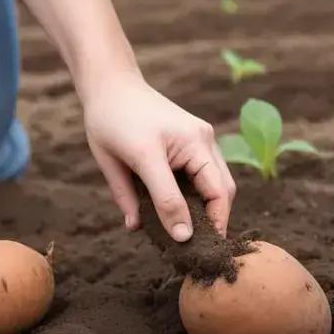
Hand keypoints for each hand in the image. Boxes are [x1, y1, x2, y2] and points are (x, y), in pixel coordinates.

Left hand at [83, 73, 235, 239]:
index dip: (204, 224)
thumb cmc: (110, 121)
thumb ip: (130, 196)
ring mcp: (204, 136)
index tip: (192, 248)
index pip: (208, 193)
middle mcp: (201, 138)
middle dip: (216, 219)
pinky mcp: (199, 138)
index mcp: (185, 143)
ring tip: (199, 233)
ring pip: (221, 182)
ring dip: (214, 208)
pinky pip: (211, 172)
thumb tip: (139, 229)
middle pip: (223, 189)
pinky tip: (190, 211)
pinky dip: (206, 194)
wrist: (112, 85)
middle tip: (202, 247)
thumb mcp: (116, 162)